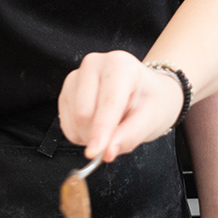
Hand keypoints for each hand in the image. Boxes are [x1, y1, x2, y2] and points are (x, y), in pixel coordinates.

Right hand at [59, 51, 183, 161]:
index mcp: (120, 65)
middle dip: (98, 135)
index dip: (101, 131)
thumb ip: (130, 136)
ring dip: (89, 135)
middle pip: (84, 113)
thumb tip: (107, 152)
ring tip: (111, 126)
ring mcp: (76, 75)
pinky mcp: (66, 90)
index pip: (107, 103)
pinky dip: (80, 133)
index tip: (95, 153)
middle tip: (118, 136)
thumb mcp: (151, 119)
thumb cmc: (151, 100)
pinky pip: (66, 123)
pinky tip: (97, 125)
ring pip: (73, 119)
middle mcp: (94, 64)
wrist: (145, 91)